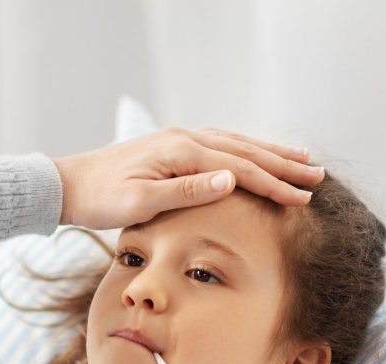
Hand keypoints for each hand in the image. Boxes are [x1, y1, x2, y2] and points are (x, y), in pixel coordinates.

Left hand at [53, 127, 324, 228]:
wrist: (68, 186)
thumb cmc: (101, 200)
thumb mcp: (141, 203)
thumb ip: (187, 192)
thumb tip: (232, 180)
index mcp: (181, 152)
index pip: (239, 169)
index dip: (274, 184)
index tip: (303, 197)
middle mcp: (184, 139)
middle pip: (244, 151)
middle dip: (283, 165)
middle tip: (318, 176)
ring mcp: (178, 140)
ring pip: (235, 144)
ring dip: (269, 153)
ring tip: (300, 160)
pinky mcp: (170, 147)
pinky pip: (219, 145)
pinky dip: (244, 151)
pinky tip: (254, 156)